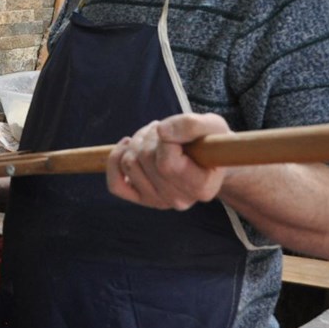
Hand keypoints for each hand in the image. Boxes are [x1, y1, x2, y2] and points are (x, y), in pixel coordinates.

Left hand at [106, 113, 231, 209]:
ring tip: (155, 137)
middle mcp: (179, 200)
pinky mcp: (142, 199)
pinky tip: (128, 146)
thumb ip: (192, 125)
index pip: (167, 163)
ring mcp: (159, 202)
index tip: (178, 130)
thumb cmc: (212, 142)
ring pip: (129, 164)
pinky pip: (116, 184)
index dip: (167, 139)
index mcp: (201, 187)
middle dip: (151, 136)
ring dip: (138, 141)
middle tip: (166, 130)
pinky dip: (116, 160)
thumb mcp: (212, 126)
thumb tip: (161, 132)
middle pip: (146, 160)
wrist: (210, 160)